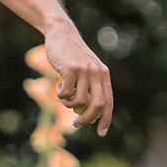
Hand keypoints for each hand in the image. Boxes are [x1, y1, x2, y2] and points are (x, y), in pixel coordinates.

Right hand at [43, 19, 112, 134]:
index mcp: (104, 75)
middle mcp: (97, 73)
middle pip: (96, 106)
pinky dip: (61, 95)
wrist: (61, 34)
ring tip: (64, 96)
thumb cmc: (71, 55)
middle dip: (87, 119)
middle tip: (77, 124)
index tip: (101, 133)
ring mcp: (84, 71)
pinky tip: (58, 85)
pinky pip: (66, 93)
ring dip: (69, 105)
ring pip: (79, 101)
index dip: (106, 120)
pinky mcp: (70, 69)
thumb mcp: (85, 70)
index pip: (108, 102)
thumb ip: (89, 87)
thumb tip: (85, 111)